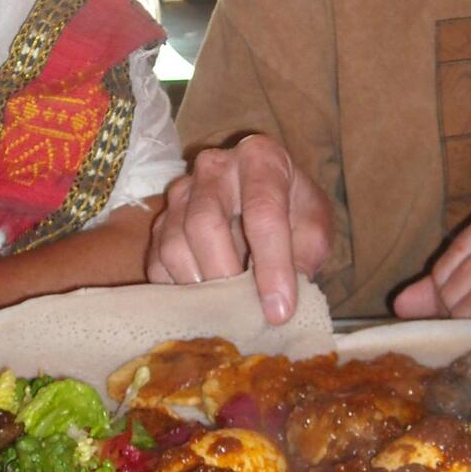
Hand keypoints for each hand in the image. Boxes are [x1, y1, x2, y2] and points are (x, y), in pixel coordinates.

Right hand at [146, 134, 331, 324]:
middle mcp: (213, 167)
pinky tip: (202, 305)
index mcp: (260, 159)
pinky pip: (156, 262)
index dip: (272, 265)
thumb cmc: (293, 210)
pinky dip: (177, 291)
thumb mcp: (314, 227)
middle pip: (204, 222)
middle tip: (243, 312)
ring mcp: (180, 193)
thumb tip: (277, 301)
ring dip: (198, 287)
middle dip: (224, 275)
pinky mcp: (159, 222)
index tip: (280, 310)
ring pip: (173, 244)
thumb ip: (303, 257)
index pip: (263, 211)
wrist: (265, 200)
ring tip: (225, 310)